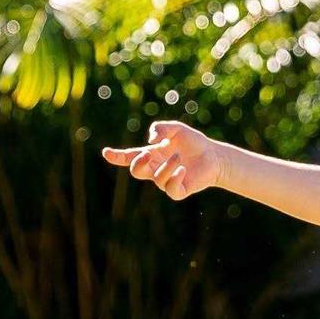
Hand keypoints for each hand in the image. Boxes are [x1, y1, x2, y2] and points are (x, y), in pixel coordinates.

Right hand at [101, 120, 221, 200]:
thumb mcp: (176, 129)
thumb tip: (152, 140)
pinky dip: (174, 179)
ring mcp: (167, 181)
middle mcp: (156, 169)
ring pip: (156, 178)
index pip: (130, 157)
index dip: (117, 156)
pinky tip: (182, 170)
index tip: (106, 153)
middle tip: (149, 152)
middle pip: (137, 171)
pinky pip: (171, 189)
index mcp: (151, 155)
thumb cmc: (193, 143)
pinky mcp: (180, 190)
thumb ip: (161, 128)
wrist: (213, 156)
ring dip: (166, 166)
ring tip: (178, 157)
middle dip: (139, 162)